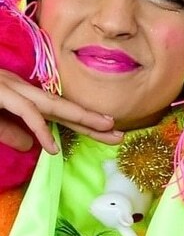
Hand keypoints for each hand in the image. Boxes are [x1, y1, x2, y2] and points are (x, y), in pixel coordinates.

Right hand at [0, 69, 116, 153]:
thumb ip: (10, 131)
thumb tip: (30, 145)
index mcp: (20, 94)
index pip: (58, 110)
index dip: (84, 122)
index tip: (108, 133)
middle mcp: (20, 88)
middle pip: (63, 106)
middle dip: (93, 120)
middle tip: (119, 134)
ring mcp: (11, 87)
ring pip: (52, 103)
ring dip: (81, 116)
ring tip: (105, 128)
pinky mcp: (0, 93)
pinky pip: (25, 112)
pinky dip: (40, 129)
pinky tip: (53, 147)